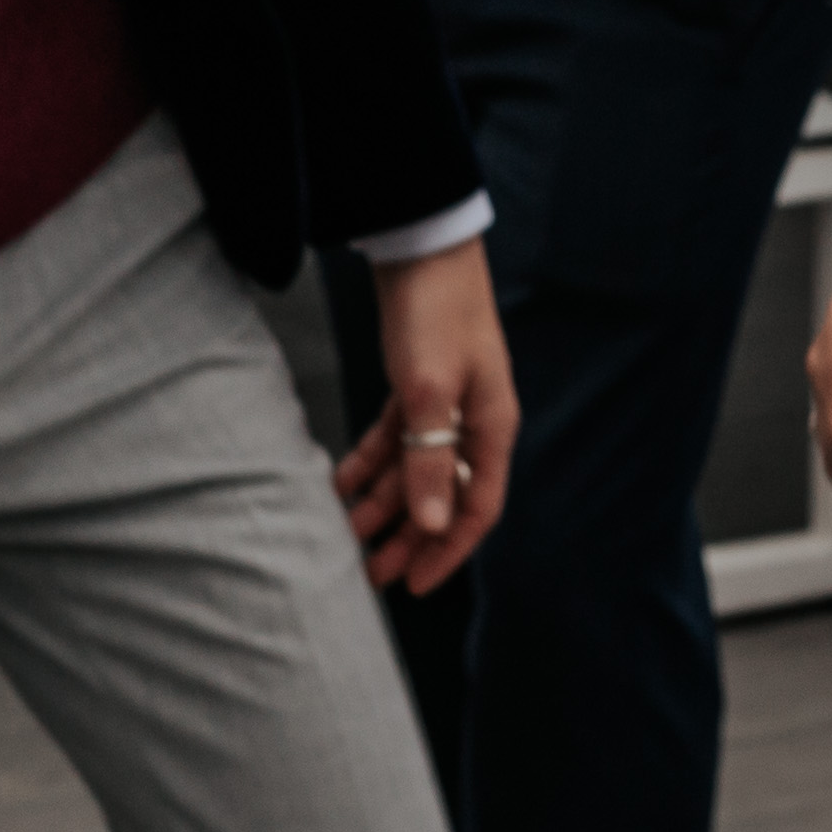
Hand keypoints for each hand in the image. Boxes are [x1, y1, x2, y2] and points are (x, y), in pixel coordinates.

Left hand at [333, 238, 517, 592]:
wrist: (422, 246)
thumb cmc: (435, 312)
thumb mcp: (429, 389)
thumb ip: (428, 458)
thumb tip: (434, 525)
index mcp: (491, 426)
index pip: (477, 508)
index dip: (447, 551)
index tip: (414, 586)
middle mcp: (472, 421)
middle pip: (441, 496)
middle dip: (407, 537)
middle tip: (369, 573)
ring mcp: (445, 404)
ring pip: (413, 471)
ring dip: (382, 504)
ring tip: (345, 533)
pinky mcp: (417, 386)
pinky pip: (395, 441)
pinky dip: (370, 464)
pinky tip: (340, 484)